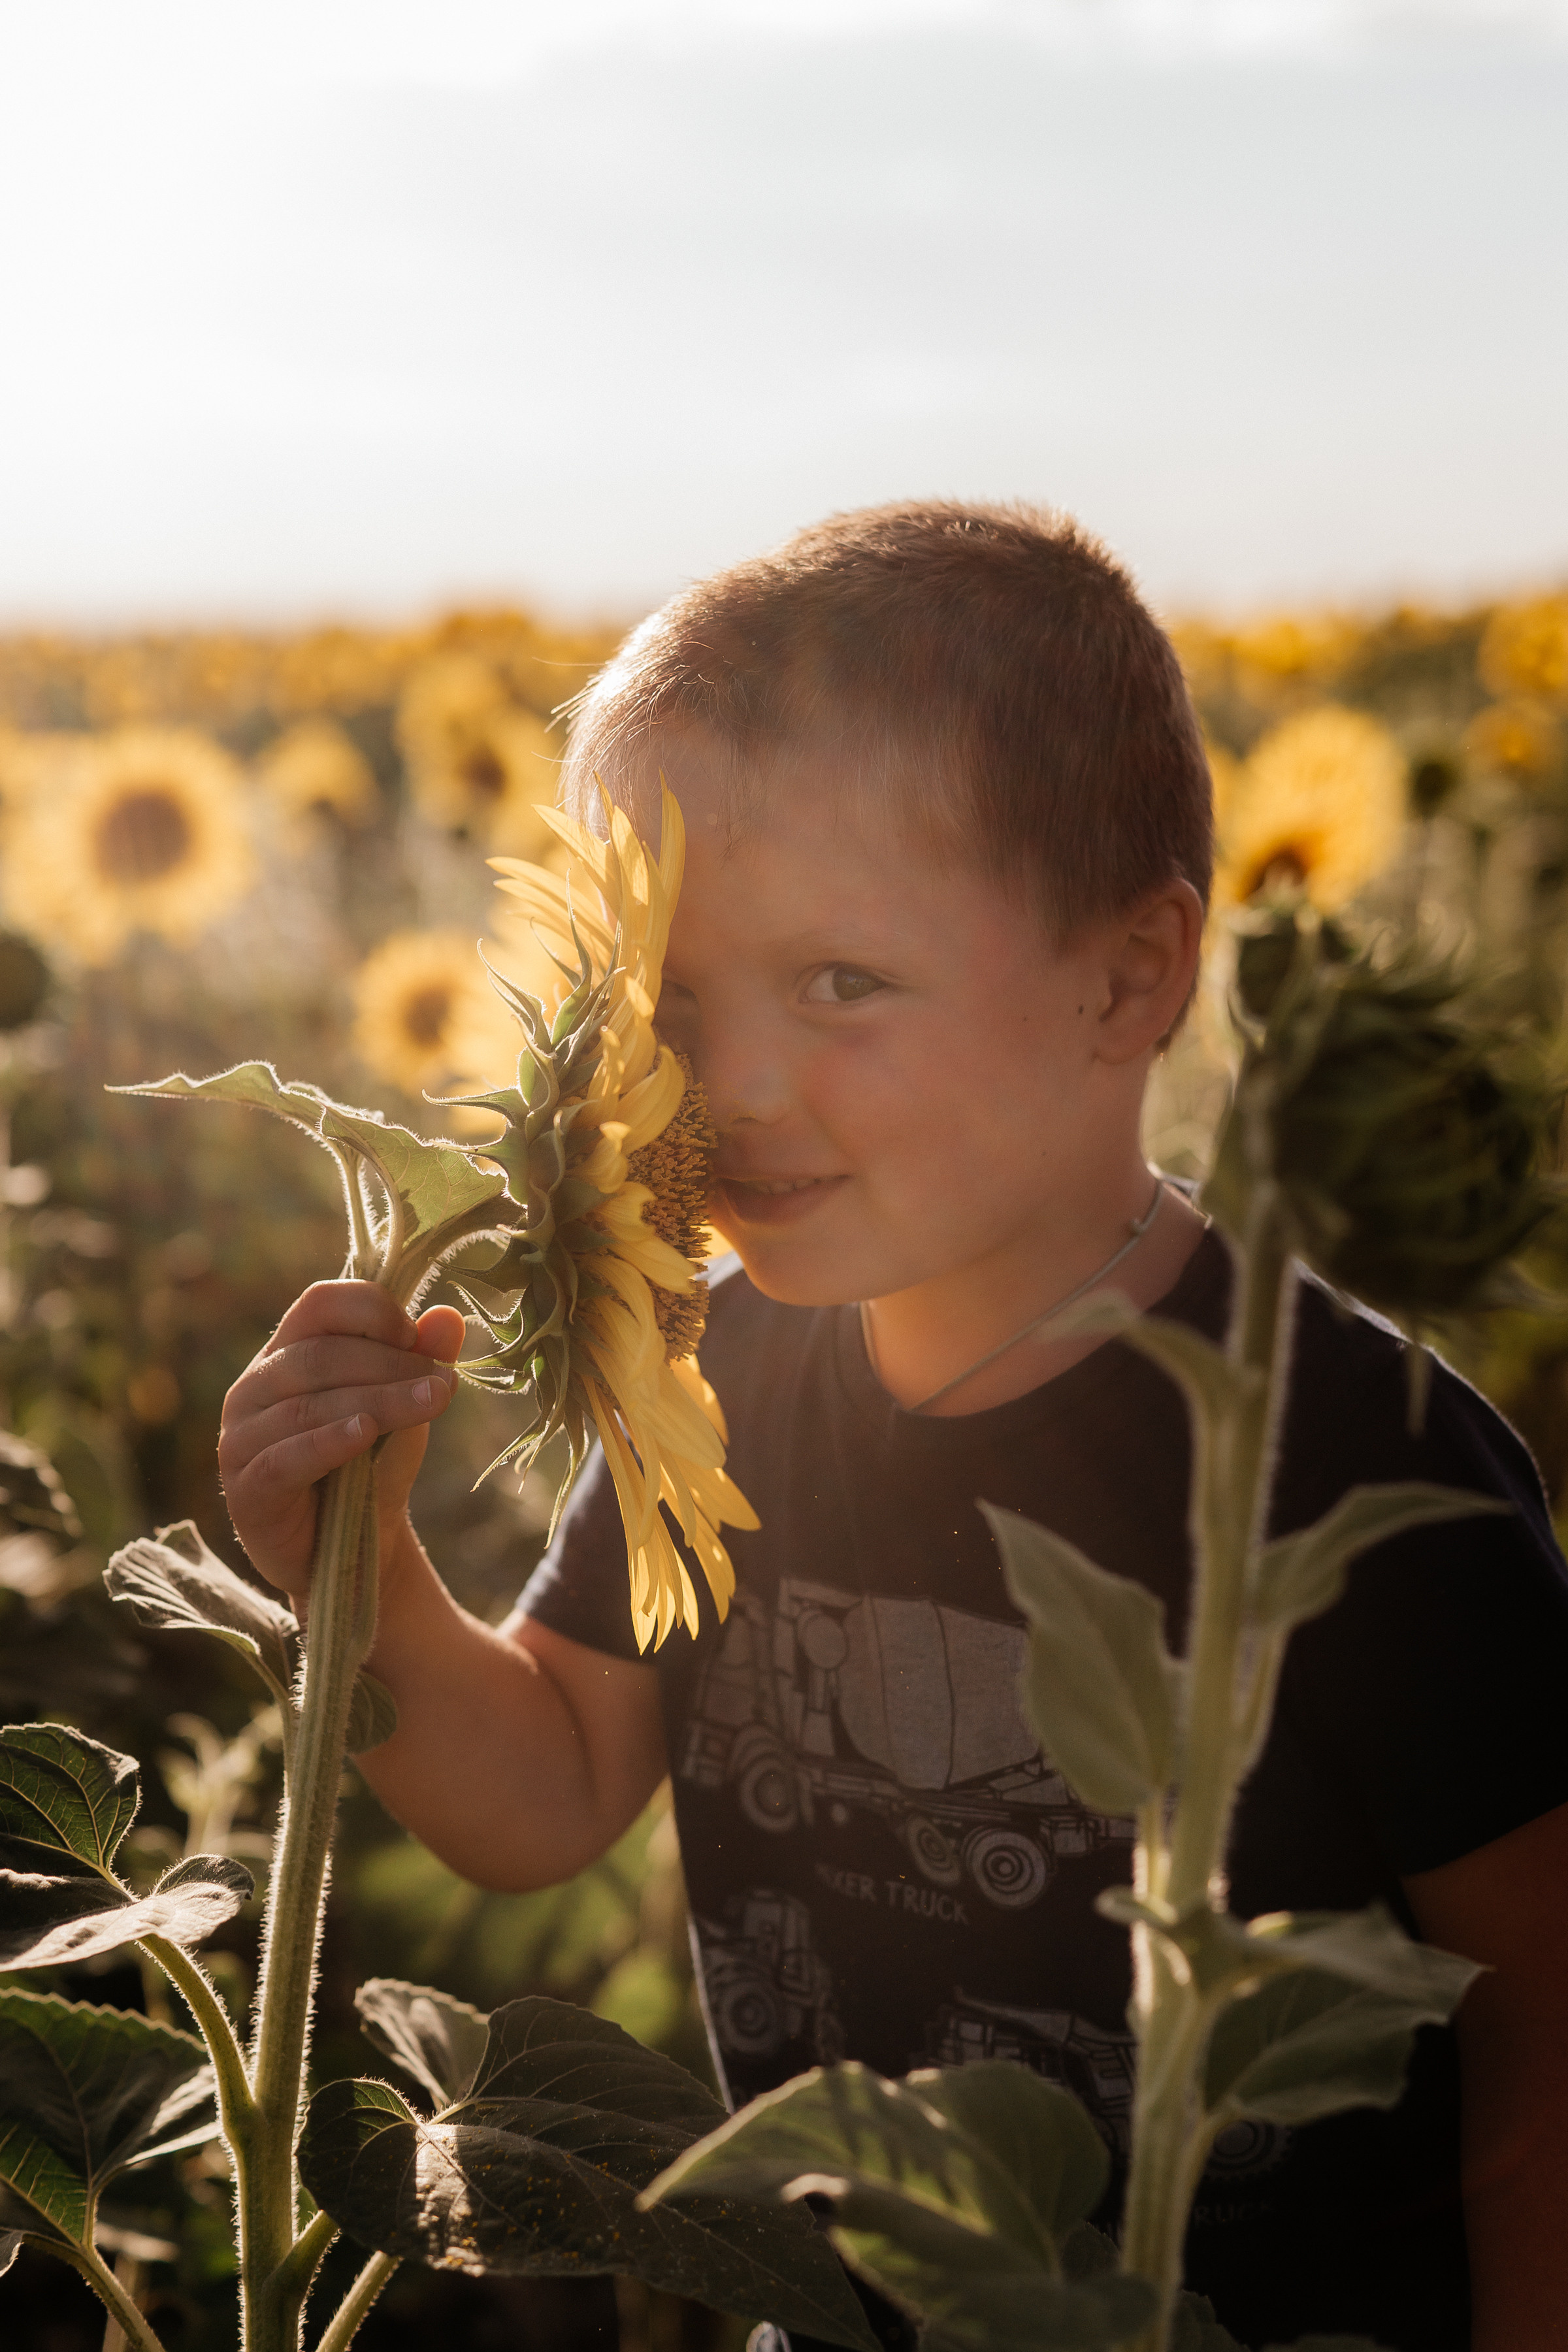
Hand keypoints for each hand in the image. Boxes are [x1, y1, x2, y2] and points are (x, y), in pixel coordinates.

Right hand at [219, 1281, 465, 1603]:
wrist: (355, 1549)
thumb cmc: (373, 1465)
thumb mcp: (406, 1407)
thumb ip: (422, 1361)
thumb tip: (449, 1316)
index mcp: (288, 1352)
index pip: (319, 1304)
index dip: (371, 1310)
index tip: (417, 1336)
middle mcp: (254, 1387)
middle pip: (319, 1355)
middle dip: (389, 1364)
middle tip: (443, 1382)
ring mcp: (240, 1438)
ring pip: (308, 1406)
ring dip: (377, 1401)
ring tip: (430, 1402)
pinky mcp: (245, 1490)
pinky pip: (284, 1458)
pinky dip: (328, 1443)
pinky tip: (365, 1435)